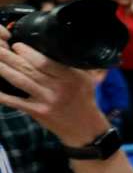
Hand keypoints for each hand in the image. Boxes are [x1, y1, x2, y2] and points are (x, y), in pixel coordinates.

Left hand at [0, 32, 111, 146]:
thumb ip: (70, 66)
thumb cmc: (83, 99)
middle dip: (10, 57)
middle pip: (29, 69)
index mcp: (71, 77)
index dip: (28, 52)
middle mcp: (58, 88)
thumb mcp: (84, 79)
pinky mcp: (37, 112)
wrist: (84, 127)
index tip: (17, 45)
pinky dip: (3, 95)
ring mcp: (46, 101)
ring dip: (4, 70)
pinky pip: (15, 101)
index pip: (45, 62)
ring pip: (20, 81)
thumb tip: (50, 49)